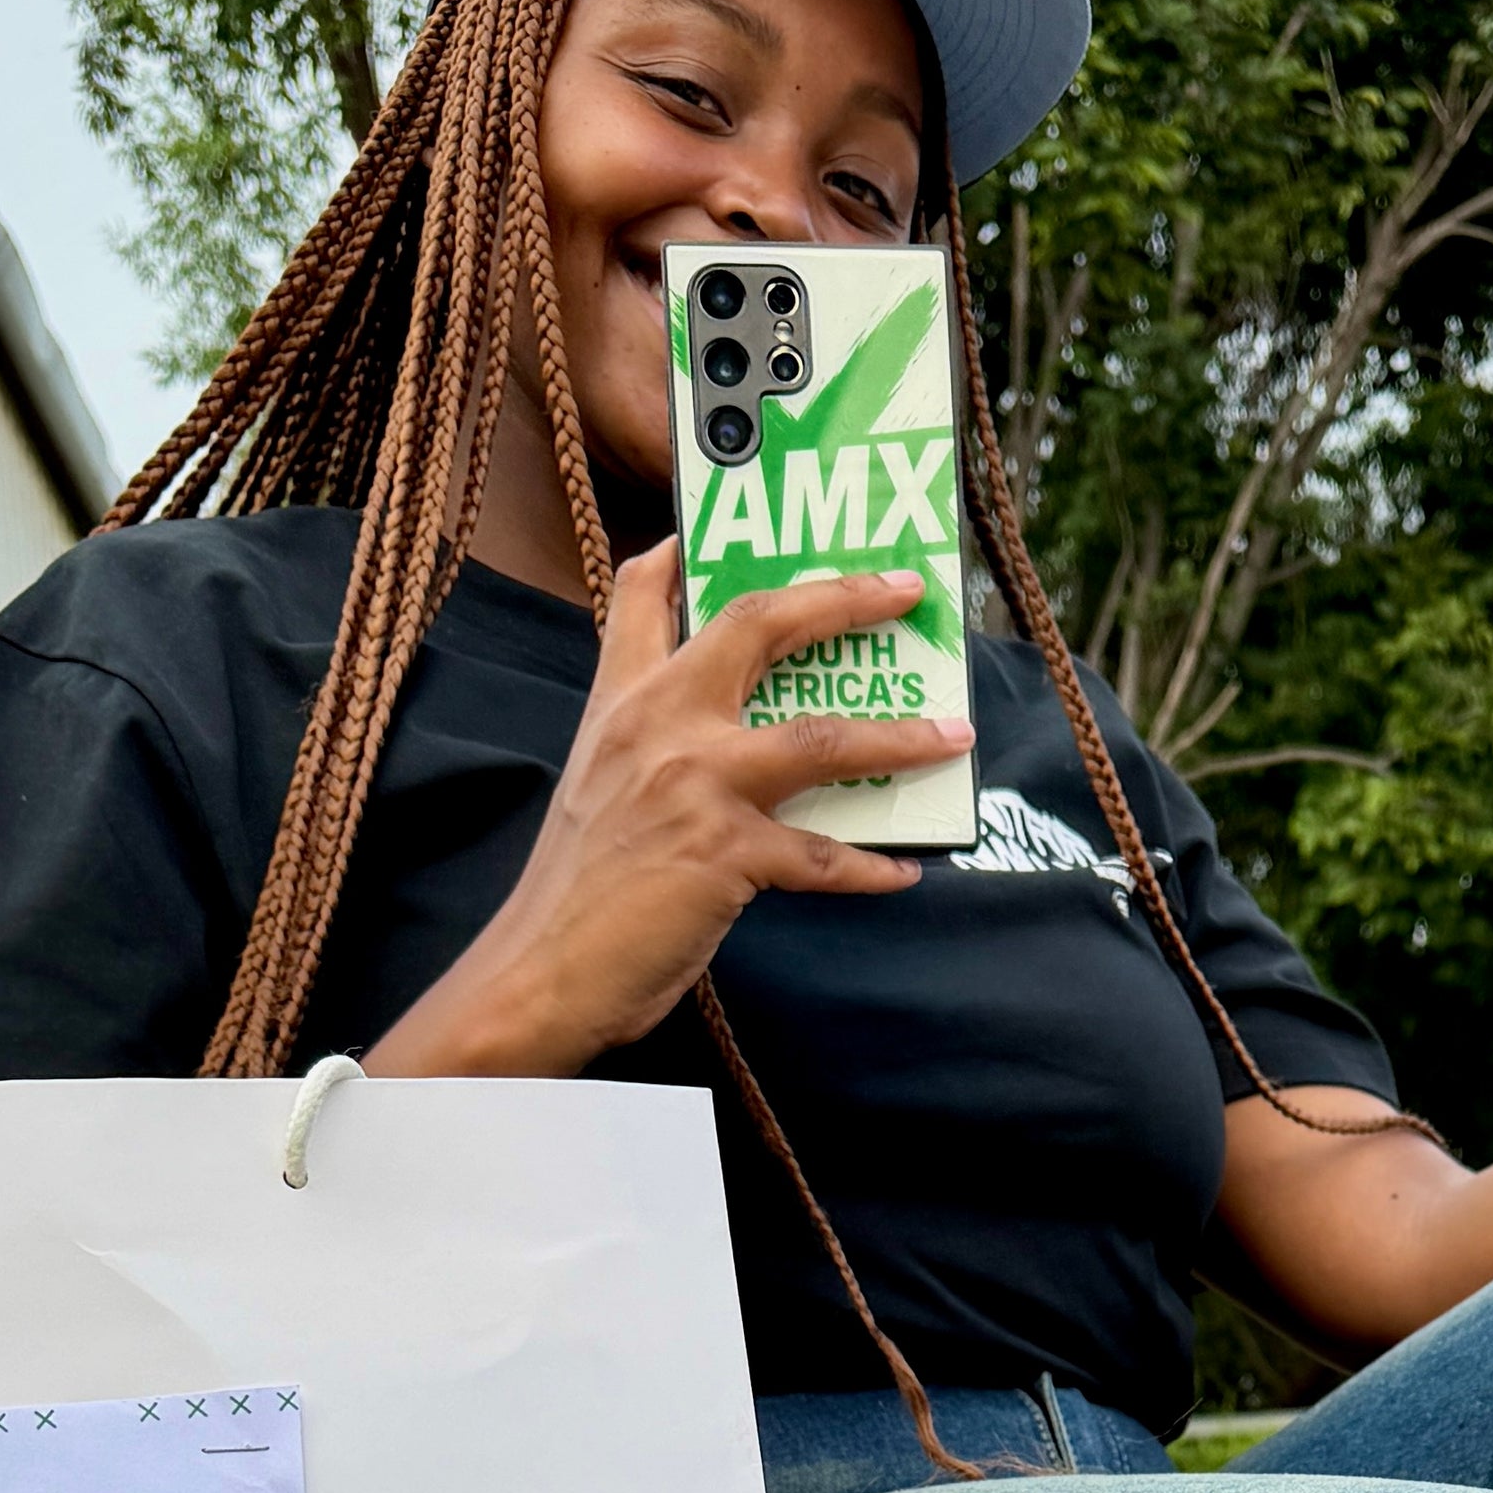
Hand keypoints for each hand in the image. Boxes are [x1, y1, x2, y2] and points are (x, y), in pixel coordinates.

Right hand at [369, 545, 973, 1076]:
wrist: (539, 970)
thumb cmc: (576, 891)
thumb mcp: (600, 786)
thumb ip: (652, 744)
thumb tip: (734, 738)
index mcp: (622, 703)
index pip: (643, 591)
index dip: (686, 547)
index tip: (729, 523)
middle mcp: (658, 723)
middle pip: (760, 623)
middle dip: (843, 598)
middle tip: (904, 588)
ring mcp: (694, 783)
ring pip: (822, 738)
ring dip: (901, 738)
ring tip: (953, 736)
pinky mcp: (724, 853)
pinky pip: (823, 857)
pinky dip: (870, 869)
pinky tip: (904, 873)